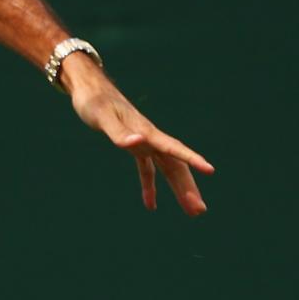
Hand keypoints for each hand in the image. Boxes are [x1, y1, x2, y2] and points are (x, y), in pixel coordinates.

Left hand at [64, 63, 214, 214]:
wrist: (88, 88)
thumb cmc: (93, 101)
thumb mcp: (102, 118)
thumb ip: (120, 133)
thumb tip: (138, 143)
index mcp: (146, 132)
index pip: (173, 149)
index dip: (192, 159)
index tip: (210, 170)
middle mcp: (150, 138)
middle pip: (175, 165)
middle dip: (188, 187)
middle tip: (199, 210)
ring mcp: (143, 142)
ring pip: (167, 169)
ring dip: (178, 189)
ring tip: (191, 211)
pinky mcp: (133, 145)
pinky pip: (147, 169)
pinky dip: (150, 187)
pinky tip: (150, 205)